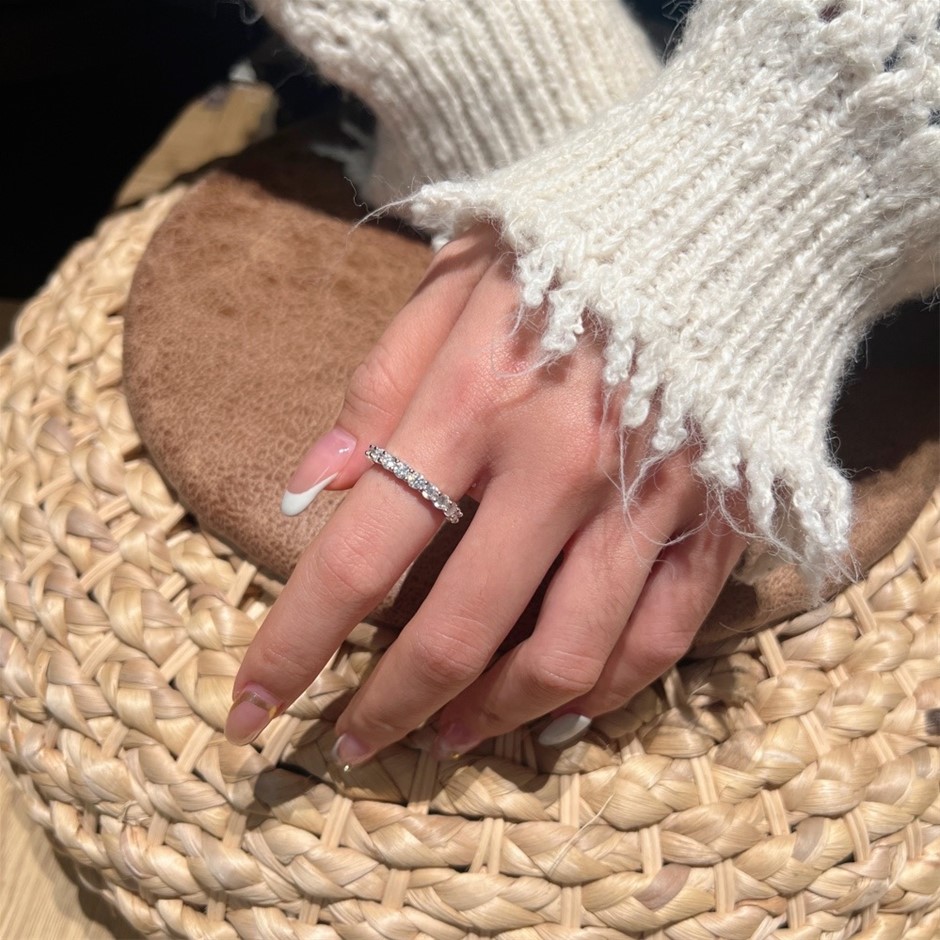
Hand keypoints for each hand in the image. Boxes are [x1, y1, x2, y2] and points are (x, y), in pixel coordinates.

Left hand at [225, 225, 745, 761]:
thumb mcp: (453, 283)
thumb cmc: (569, 241)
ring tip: (449, 733)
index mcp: (476, 400)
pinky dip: (605, 691)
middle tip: (355, 741)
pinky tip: (558, 710)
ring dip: (493, 715)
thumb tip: (309, 489)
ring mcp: (646, 499)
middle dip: (390, 705)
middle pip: (458, 630)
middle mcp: (559, 465)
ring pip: (566, 656)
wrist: (725, 207)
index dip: (295, 644)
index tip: (251, 708)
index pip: (362, 555)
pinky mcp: (717, 515)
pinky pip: (660, 636)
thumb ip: (378, 387)